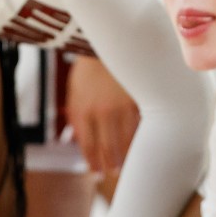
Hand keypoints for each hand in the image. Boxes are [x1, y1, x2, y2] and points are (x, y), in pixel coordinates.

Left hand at [65, 54, 138, 175]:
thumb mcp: (75, 91)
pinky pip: (140, 127)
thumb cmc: (89, 70)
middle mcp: (103, 111)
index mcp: (84, 109)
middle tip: (112, 173)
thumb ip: (75, 116)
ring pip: (127, 141)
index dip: (93, 162)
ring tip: (126, 165)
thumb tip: (75, 141)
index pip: (88, 145)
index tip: (96, 172)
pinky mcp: (139, 101)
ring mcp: (122, 106)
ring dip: (126, 157)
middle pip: (108, 148)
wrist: (109, 44)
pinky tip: (140, 147)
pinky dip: (140, 140)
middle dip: (109, 164)